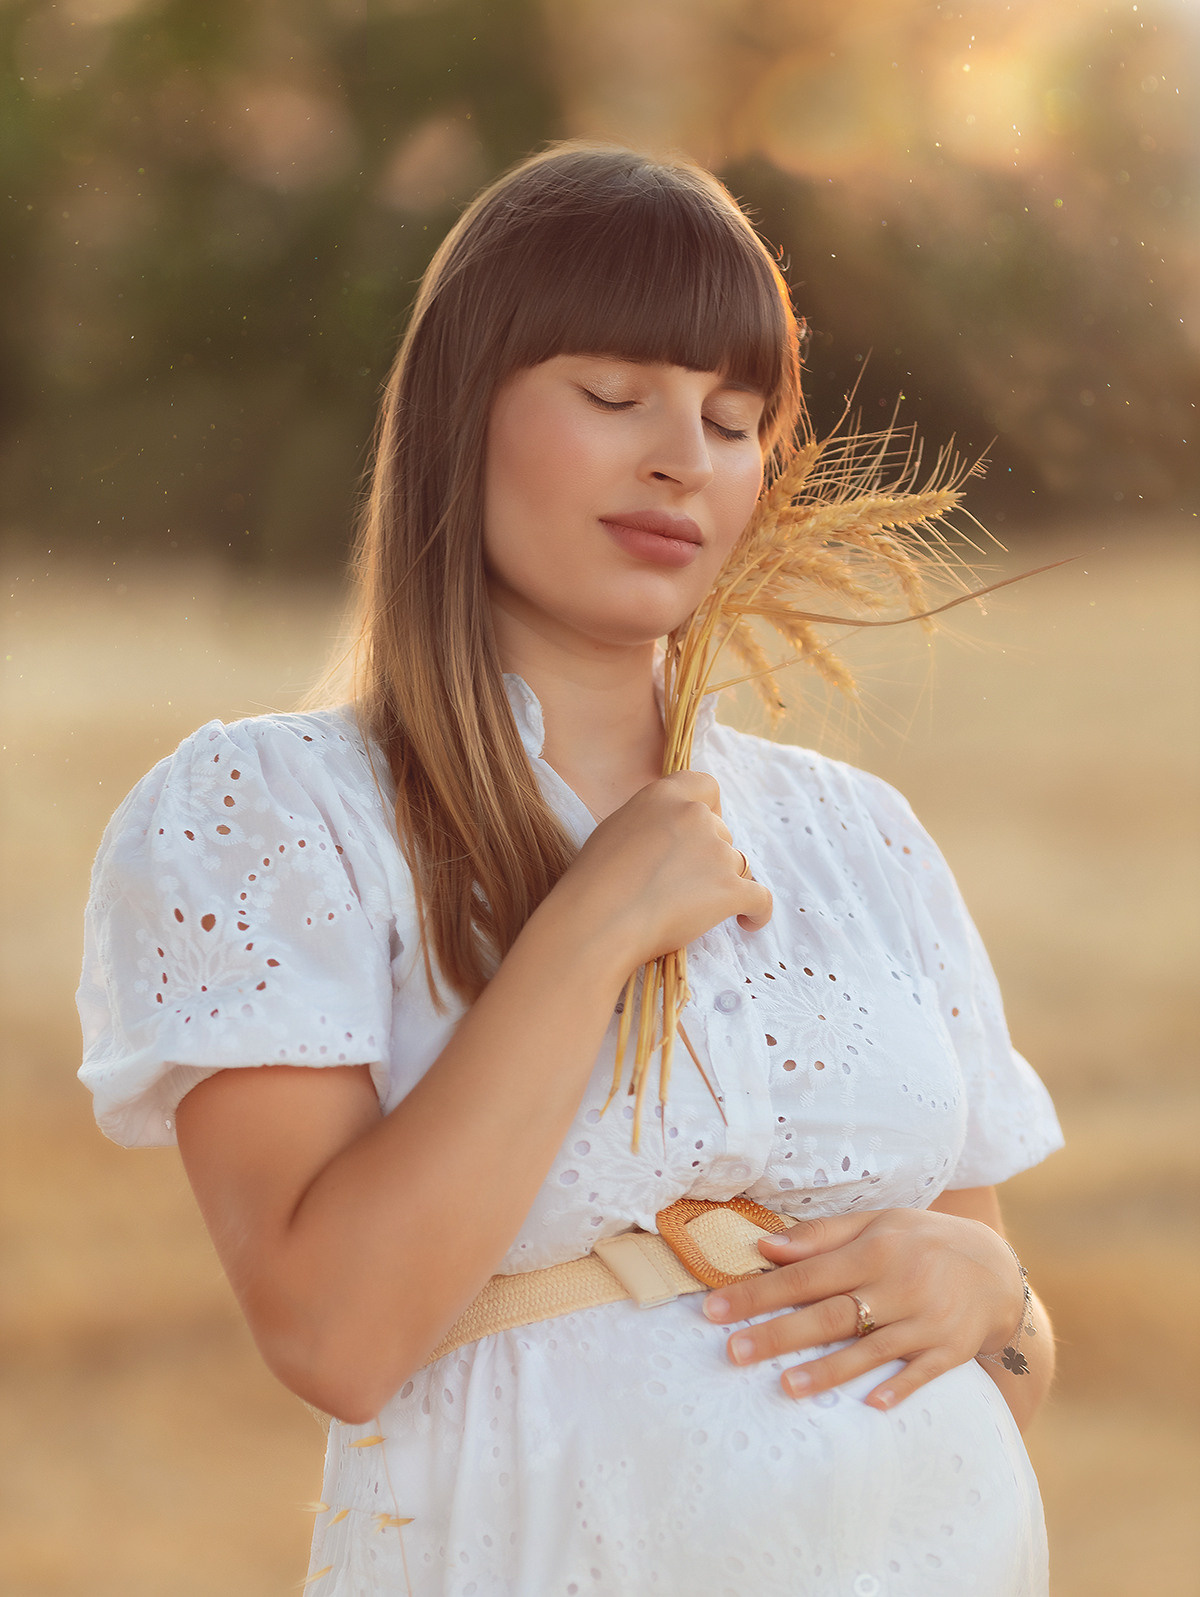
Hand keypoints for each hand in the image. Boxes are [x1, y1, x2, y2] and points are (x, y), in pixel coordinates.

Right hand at [551, 770, 772, 973]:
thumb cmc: (594, 882)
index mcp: (664, 796)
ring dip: (722, 885)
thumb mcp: (616, 830)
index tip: (702, 831)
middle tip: (682, 885)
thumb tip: (667, 842)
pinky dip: (757, 912)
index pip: (706, 786)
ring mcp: (716, 852)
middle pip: (722, 833)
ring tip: (692, 912)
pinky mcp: (730, 889)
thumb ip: (651, 824)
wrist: (597, 920)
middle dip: (709, 857)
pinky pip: (760, 898)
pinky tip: (747, 923)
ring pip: (737, 866)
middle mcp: (695, 816)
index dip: (710, 808)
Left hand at [700, 1207, 1025, 1410]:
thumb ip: (820, 1236)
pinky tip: (873, 1404)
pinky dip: (900, 1387)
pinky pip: (923, 1373)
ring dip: (829, 1370)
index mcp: (874, 1250)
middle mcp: (899, 1285)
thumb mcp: (876, 1224)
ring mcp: (926, 1321)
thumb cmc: (920, 1242)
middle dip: (779, 1334)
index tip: (716, 1308)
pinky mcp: (951, 1350)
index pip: (806, 1275)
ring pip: (871, 1349)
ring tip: (786, 1386)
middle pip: (831, 1315)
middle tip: (733, 1352)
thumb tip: (765, 1246)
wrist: (995, 1269)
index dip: (760, 1291)